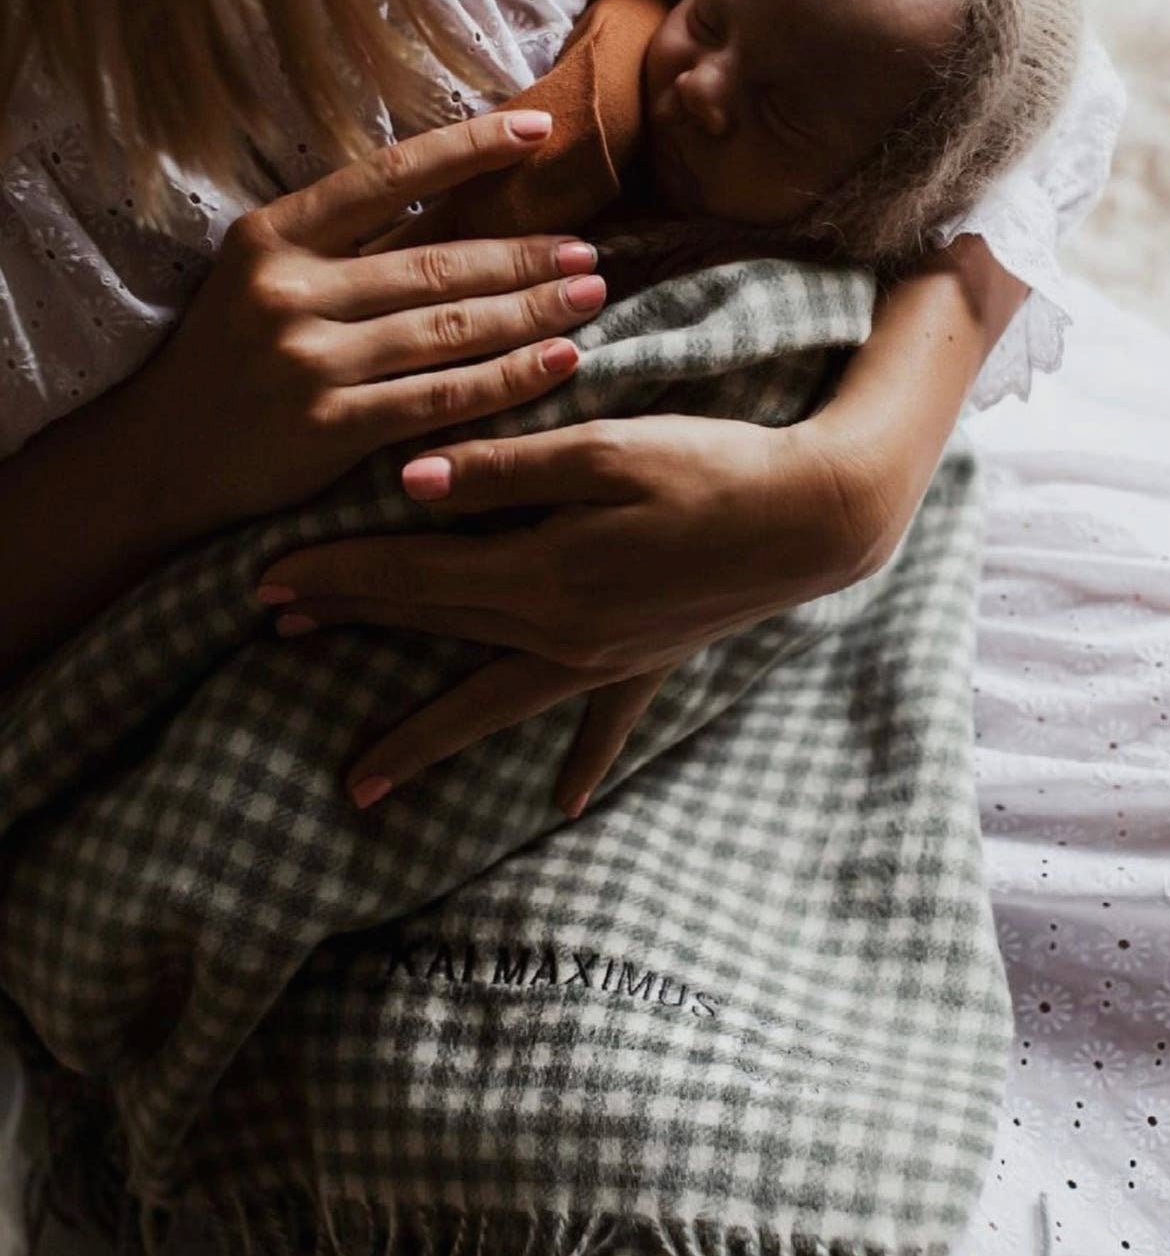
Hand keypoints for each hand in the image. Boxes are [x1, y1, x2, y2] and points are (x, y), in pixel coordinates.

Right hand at [132, 110, 607, 530]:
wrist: (161, 458)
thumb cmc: (231, 358)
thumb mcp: (265, 277)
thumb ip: (344, 244)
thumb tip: (455, 200)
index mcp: (273, 235)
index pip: (388, 175)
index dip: (468, 149)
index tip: (536, 130)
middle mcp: (289, 289)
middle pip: (436, 262)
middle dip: (524, 254)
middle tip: (589, 250)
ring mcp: (309, 360)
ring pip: (448, 328)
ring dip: (532, 311)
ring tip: (590, 297)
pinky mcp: (329, 428)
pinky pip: (441, 398)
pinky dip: (508, 379)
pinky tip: (558, 363)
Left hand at [257, 411, 883, 813]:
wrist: (815, 519)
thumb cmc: (712, 468)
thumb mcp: (605, 449)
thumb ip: (502, 469)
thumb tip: (404, 484)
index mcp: (541, 573)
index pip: (412, 572)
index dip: (337, 571)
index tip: (267, 579)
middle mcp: (561, 632)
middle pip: (436, 629)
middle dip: (353, 628)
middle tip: (273, 637)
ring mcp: (604, 660)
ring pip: (490, 699)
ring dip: (423, 735)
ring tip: (361, 781)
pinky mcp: (648, 662)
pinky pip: (604, 726)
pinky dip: (581, 761)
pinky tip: (561, 805)